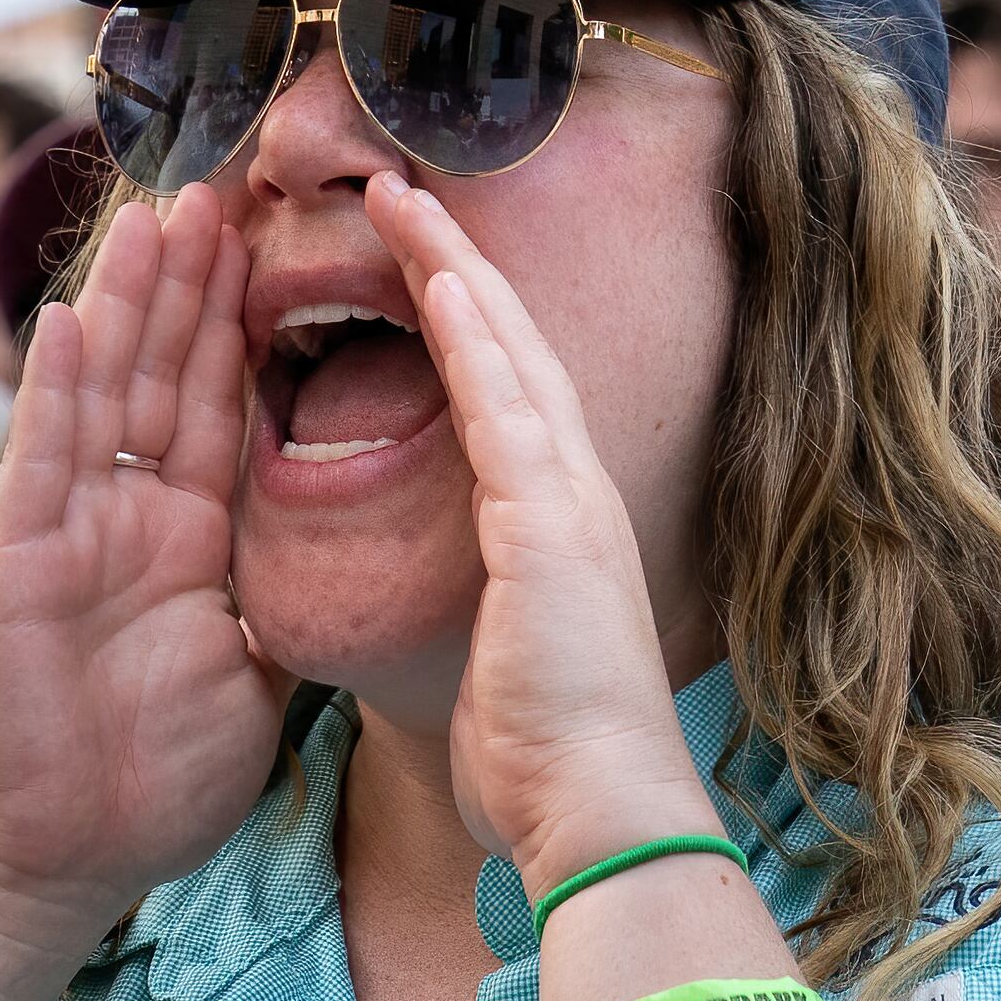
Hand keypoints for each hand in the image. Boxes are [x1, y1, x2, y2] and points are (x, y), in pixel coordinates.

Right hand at [0, 189, 285, 961]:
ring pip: (106, 392)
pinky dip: (56, 394)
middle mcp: (130, 515)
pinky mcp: (21, 565)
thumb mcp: (256, 675)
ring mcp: (71, 531)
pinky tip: (70, 320)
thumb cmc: (152, 782)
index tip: (279, 238)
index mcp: (193, 536)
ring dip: (130, 304)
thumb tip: (364, 556)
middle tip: (224, 181)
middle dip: (194, 280)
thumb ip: (287, 598)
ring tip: (159, 212)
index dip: (250, 322)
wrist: (62, 864)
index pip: (228, 403)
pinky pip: (42, 465)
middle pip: (168, 372)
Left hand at [369, 171, 718, 891]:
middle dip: (456, 262)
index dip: (462, 322)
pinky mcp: (550, 526)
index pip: (505, 397)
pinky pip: (504, 407)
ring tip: (398, 194)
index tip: (416, 261)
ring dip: (454, 267)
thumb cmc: (544, 765)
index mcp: (558, 529)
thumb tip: (470, 634)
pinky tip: (437, 277)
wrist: (602, 814)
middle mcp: (575, 496)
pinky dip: (472, 336)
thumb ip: (487, 625)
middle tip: (399, 186)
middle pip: (511, 347)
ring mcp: (570, 503)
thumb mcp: (503, 670)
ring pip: (508, 352)